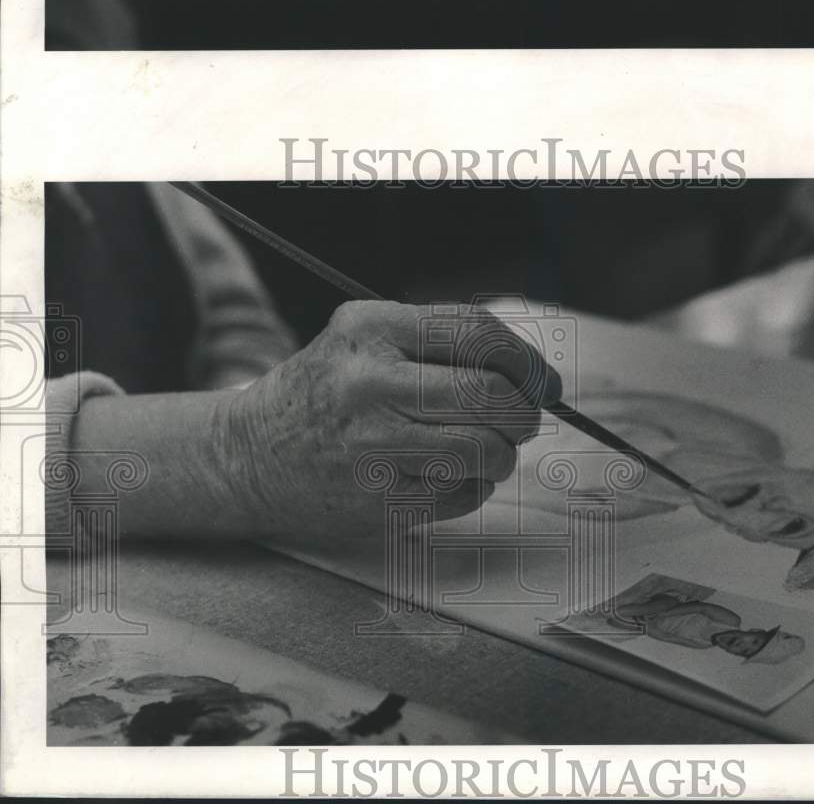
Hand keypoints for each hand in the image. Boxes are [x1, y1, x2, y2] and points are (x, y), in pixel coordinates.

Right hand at [217, 300, 562, 537]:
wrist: (249, 455)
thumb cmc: (327, 392)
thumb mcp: (367, 338)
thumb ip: (444, 343)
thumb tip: (537, 376)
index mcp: (370, 329)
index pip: (477, 335)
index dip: (527, 361)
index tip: (545, 384)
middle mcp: (369, 383)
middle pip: (491, 394)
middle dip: (524, 412)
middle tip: (521, 421)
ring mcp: (372, 447)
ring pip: (487, 450)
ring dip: (501, 455)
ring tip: (479, 450)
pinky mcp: (378, 503)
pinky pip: (465, 494)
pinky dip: (471, 487)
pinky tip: (440, 476)